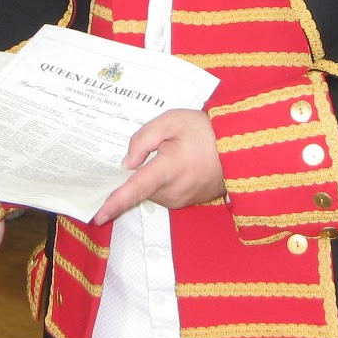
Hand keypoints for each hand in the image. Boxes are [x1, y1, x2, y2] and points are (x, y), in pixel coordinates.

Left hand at [93, 109, 223, 224]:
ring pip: (150, 191)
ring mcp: (181, 200)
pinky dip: (162, 181)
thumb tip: (127, 163)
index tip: (98, 216)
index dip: (115, 202)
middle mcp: (173, 191)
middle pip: (139, 187)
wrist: (239, 148)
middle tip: (158, 148)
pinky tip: (178, 164)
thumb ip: (142, 139)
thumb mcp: (170, 121)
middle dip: (139, 171)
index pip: (135, 188)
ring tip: (174, 154)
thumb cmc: (205, 131)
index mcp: (169, 169)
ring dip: (153, 175)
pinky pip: (163, 193)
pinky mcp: (185, 202)